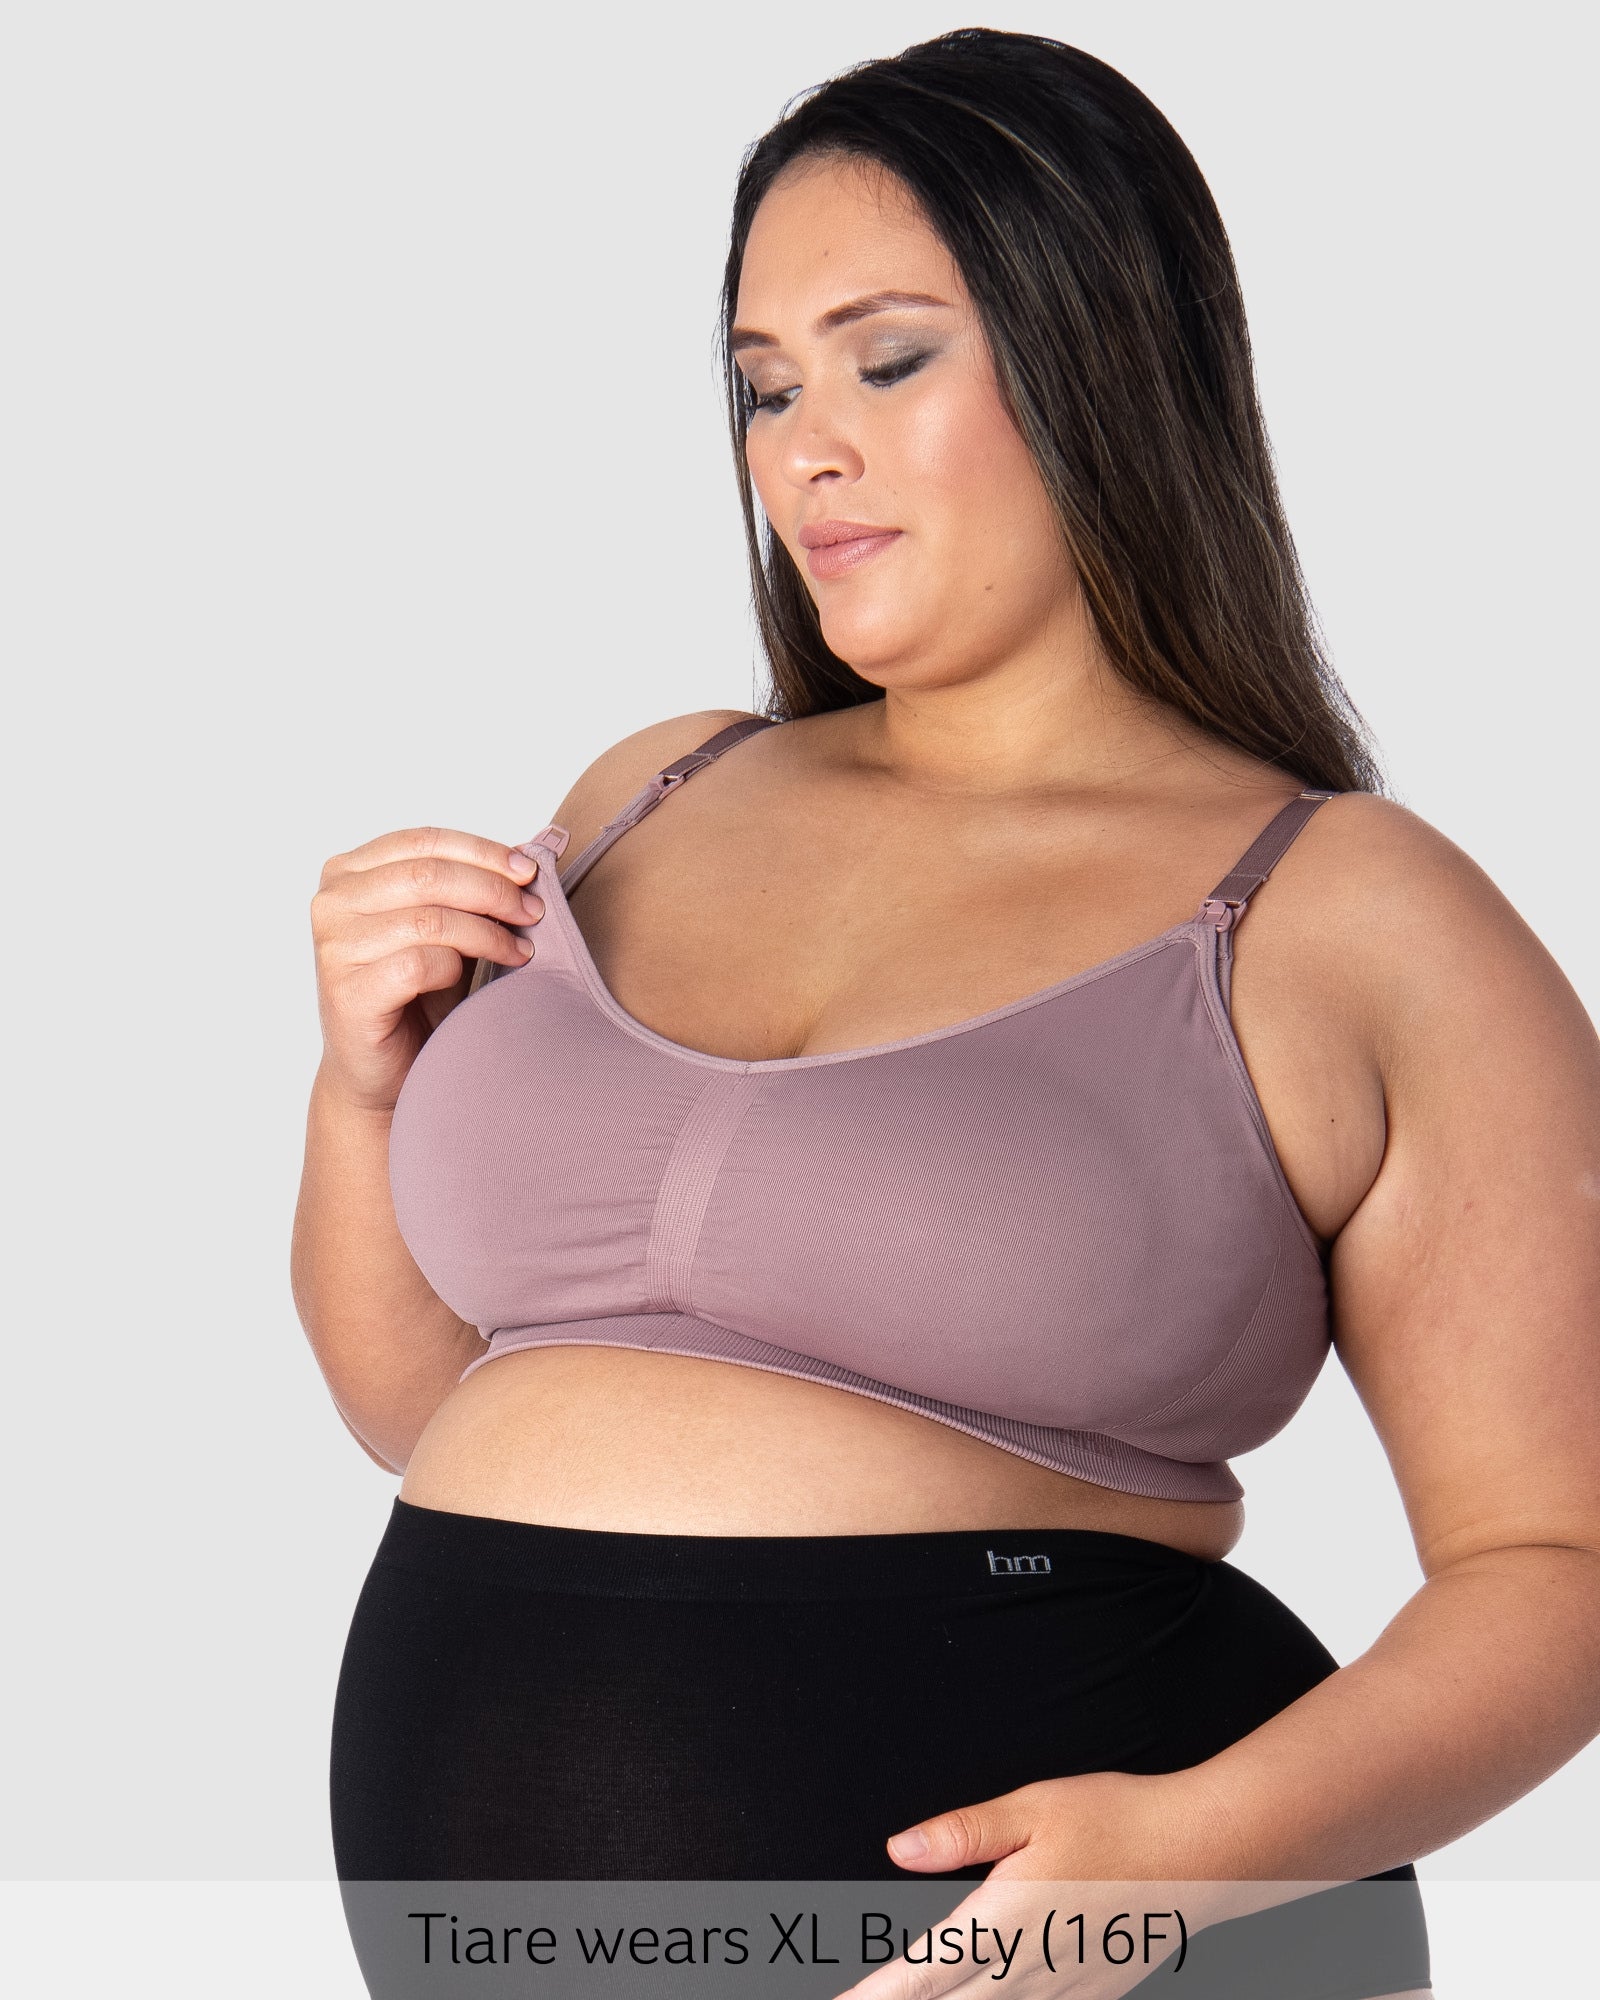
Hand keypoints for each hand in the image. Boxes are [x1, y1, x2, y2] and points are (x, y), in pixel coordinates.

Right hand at [310, 825, 544, 1112]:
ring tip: (520, 949)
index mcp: (348, 872)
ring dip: (487, 932)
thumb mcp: (443, 927)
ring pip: (428, 919)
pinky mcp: (348, 992)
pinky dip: (459, 967)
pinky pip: (418, 964)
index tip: (528, 870)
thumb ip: (466, 887)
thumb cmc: (415, 995)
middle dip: (492, 890)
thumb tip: (528, 851)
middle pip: (429, 875)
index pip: (423, 841)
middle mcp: (332, 903)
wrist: (384, 1071)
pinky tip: (480, 980)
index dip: (482, 851)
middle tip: (533, 911)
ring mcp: (335, 948)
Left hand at [834, 1771, 1248, 1998]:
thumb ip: (964, 1832)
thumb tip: (900, 1849)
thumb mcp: (1034, 1806)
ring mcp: (1066, 1988)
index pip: (924, 1970)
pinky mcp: (1095, 1993)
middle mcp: (1030, 1966)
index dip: (878, 1995)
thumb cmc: (1118, 1819)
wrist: (1207, 1853)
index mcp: (1006, 1918)